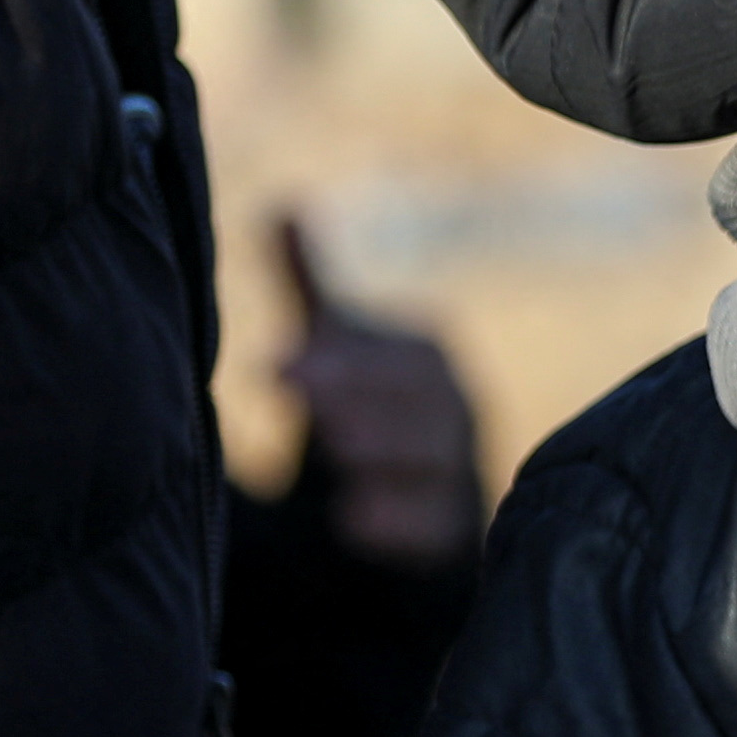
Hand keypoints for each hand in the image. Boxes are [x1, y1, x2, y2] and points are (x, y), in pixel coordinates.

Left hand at [271, 217, 481, 567]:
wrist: (403, 498)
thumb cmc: (366, 405)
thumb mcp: (333, 345)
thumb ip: (309, 281)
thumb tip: (284, 202)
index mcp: (431, 362)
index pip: (402, 355)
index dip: (346, 360)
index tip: (276, 366)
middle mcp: (458, 414)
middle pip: (426, 403)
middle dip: (364, 398)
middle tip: (297, 399)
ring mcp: (460, 475)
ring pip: (440, 464)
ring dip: (387, 453)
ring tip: (333, 449)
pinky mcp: (453, 535)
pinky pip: (441, 530)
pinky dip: (402, 526)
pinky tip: (353, 522)